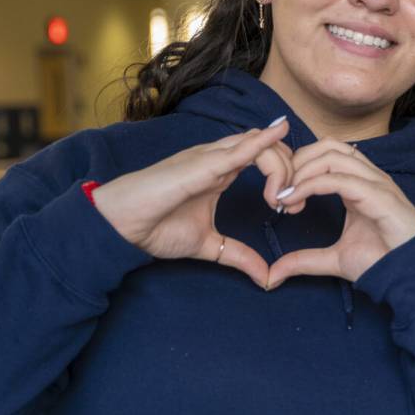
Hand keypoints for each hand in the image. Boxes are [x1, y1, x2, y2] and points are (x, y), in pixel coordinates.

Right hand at [90, 118, 288, 288]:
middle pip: (270, 148)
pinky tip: (279, 137)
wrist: (121, 226)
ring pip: (258, 145)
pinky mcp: (199, 165)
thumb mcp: (209, 245)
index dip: (288, 177)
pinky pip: (237, 149)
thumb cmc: (156, 227)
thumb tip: (266, 277)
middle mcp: (218, 158)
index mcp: (222, 171)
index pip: (267, 158)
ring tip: (281, 200)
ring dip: (282, 167)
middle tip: (293, 206)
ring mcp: (209, 157)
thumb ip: (239, 256)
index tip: (291, 209)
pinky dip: (261, 144)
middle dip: (293, 171)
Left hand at [267, 140, 414, 285]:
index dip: (298, 167)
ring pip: (332, 155)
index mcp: (360, 184)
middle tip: (280, 191)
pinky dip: (311, 185)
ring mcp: (376, 183)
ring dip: (302, 171)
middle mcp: (369, 177)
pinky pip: (340, 179)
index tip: (280, 197)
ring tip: (286, 197)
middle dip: (297, 163)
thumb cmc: (383, 262)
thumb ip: (305, 260)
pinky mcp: (380, 195)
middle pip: (326, 146)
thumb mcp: (334, 259)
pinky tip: (295, 201)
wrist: (411, 275)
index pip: (326, 154)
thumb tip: (275, 274)